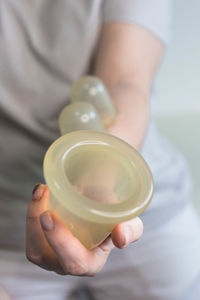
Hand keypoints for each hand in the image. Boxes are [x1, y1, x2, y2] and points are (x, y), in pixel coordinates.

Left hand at [26, 184, 142, 275]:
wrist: (102, 212)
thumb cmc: (116, 221)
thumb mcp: (130, 223)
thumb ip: (131, 230)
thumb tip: (120, 235)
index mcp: (90, 263)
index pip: (74, 261)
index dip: (60, 242)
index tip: (49, 215)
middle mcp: (67, 263)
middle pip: (44, 255)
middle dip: (36, 227)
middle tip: (41, 195)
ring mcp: (52, 255)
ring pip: (33, 244)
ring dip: (31, 215)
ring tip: (41, 191)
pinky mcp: (42, 243)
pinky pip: (31, 234)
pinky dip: (32, 211)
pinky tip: (40, 193)